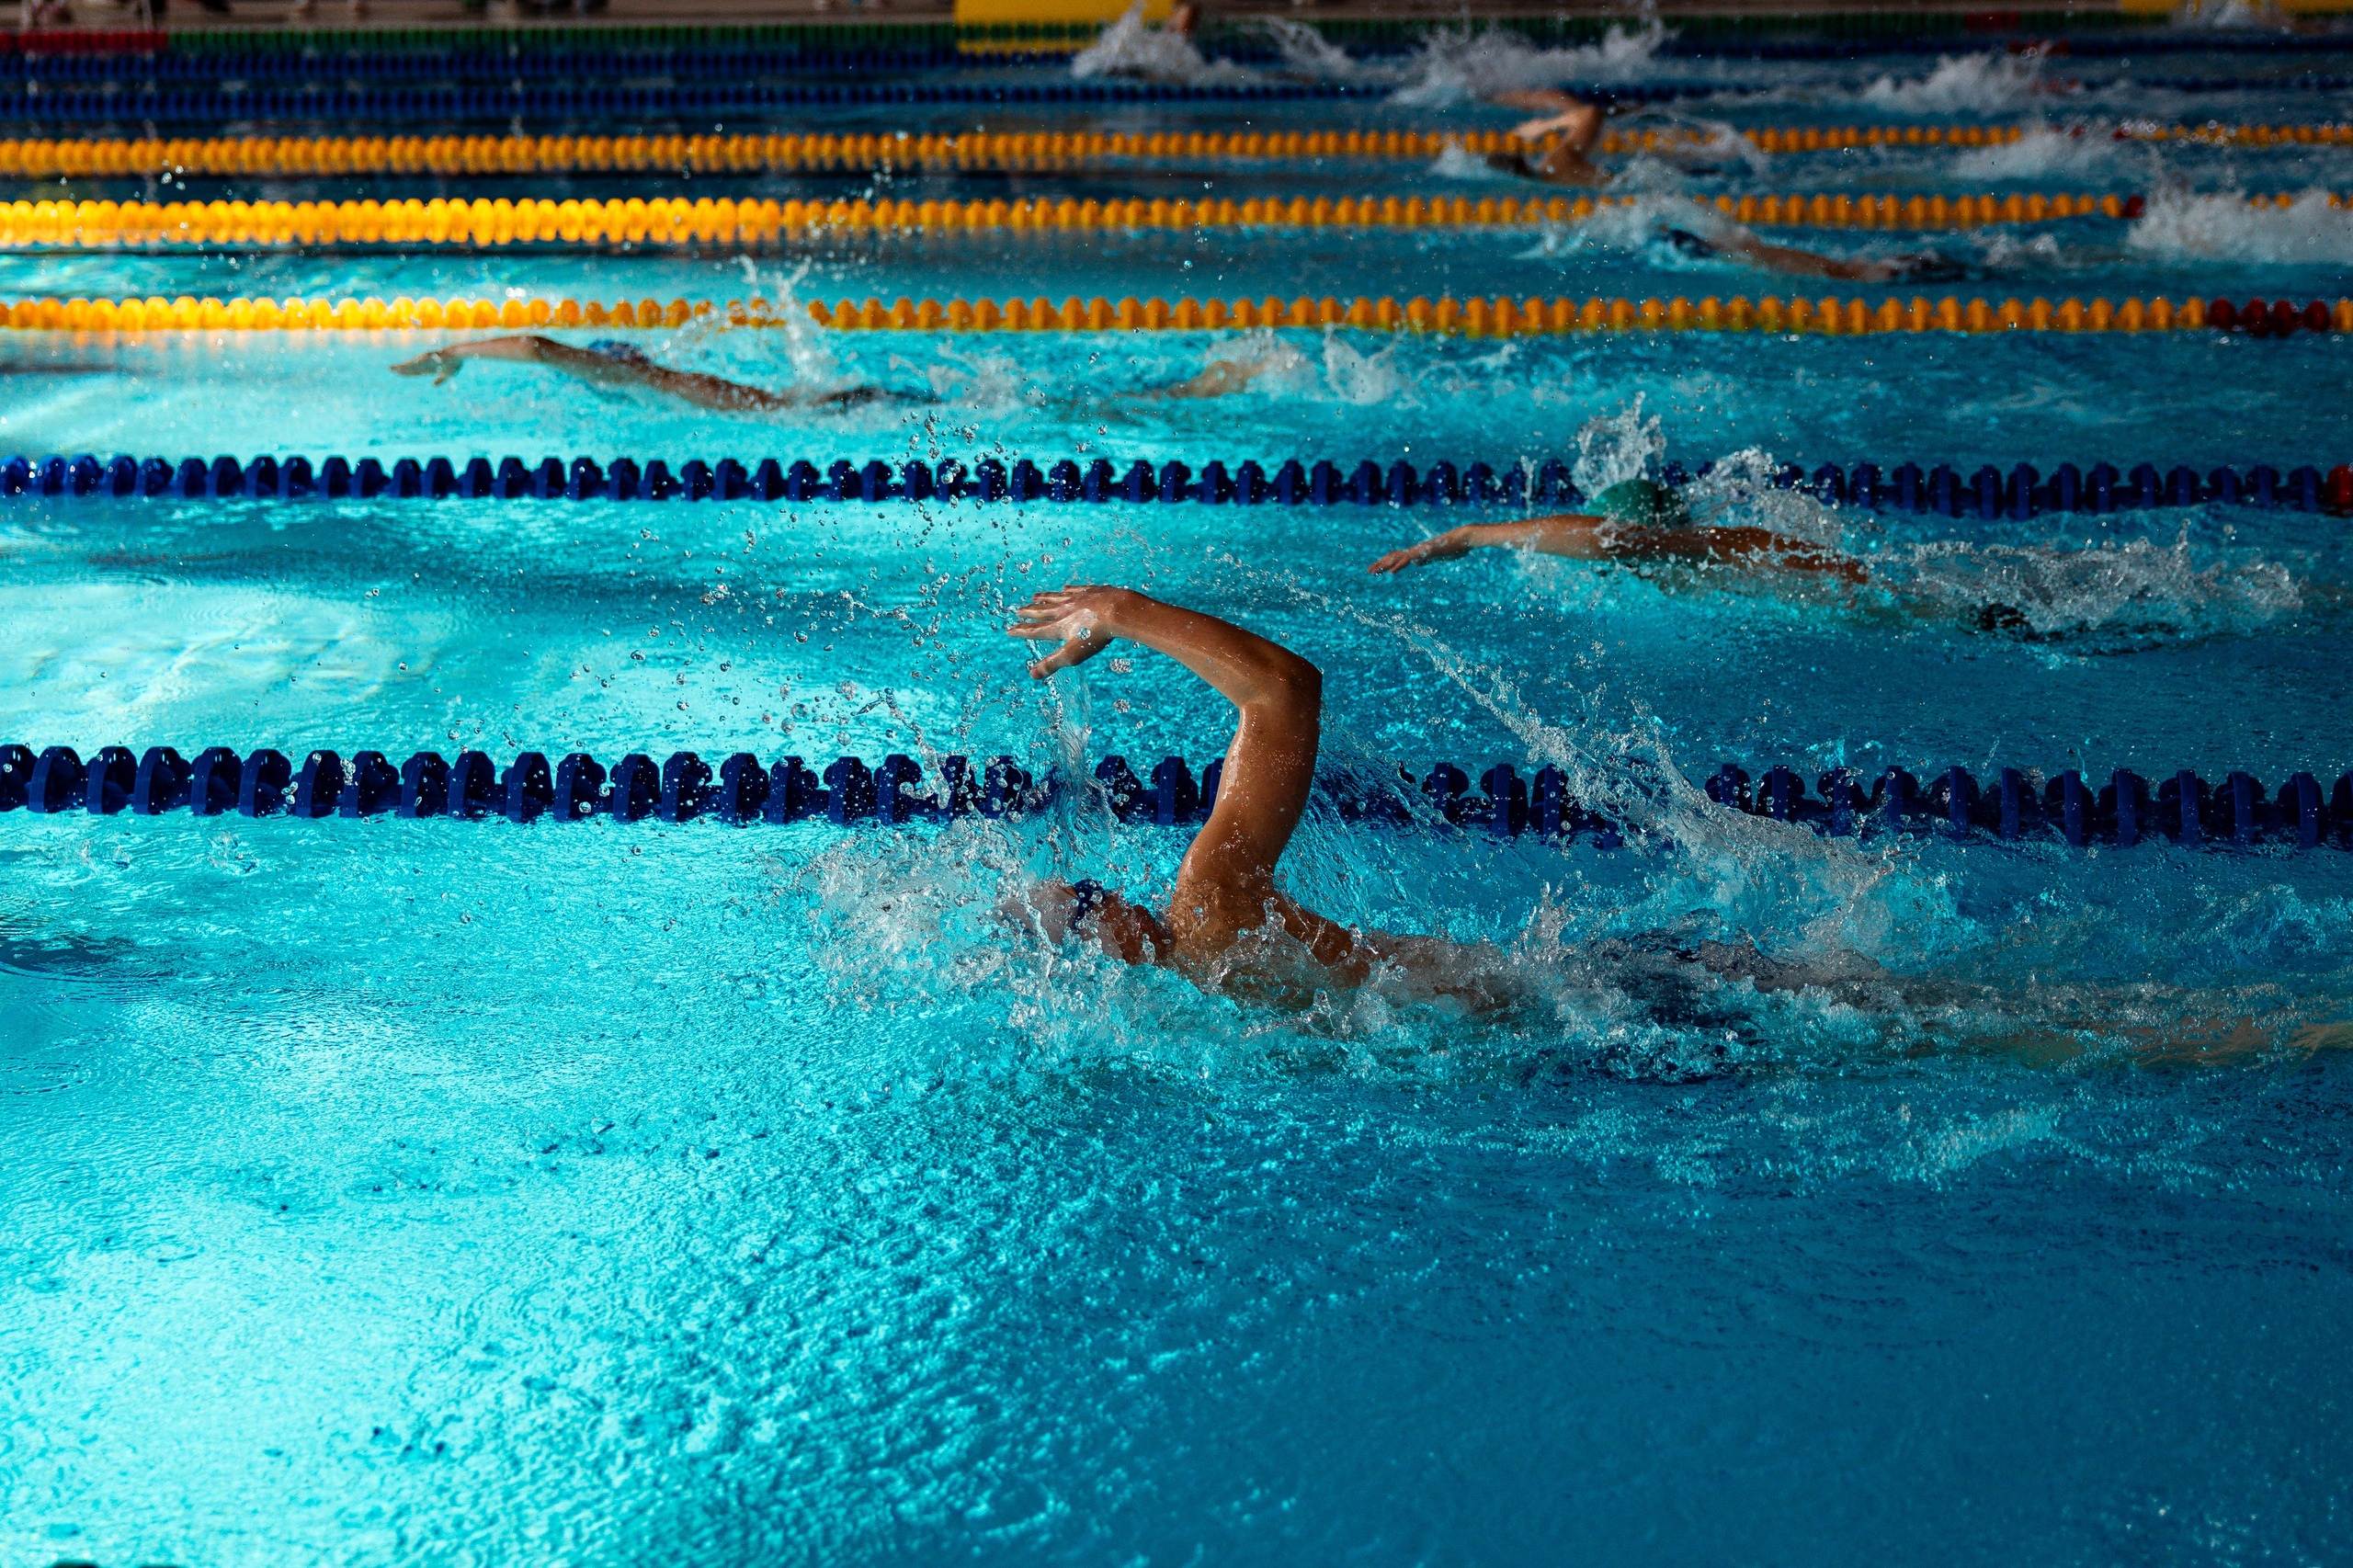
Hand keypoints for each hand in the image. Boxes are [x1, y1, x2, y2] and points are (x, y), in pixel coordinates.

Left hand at [390, 350, 460, 384]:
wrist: (458, 355)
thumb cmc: (455, 363)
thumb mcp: (448, 374)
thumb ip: (440, 380)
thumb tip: (433, 385)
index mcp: (430, 367)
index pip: (417, 371)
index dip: (409, 373)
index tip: (401, 374)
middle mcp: (425, 363)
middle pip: (411, 368)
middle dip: (402, 370)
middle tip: (391, 370)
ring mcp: (424, 361)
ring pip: (409, 366)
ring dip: (400, 368)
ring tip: (391, 369)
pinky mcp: (423, 359)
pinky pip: (411, 364)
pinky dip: (403, 366)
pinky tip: (397, 368)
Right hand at [1007, 584, 1129, 678]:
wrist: (1117, 611)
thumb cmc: (1095, 635)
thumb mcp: (1072, 655)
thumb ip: (1052, 664)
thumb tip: (1032, 675)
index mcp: (1058, 627)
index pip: (1035, 630)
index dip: (1021, 631)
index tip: (1010, 630)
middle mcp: (1064, 610)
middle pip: (1043, 611)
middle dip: (1029, 612)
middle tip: (1018, 610)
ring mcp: (1077, 599)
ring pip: (1056, 598)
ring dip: (1044, 598)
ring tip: (1034, 597)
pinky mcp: (1091, 592)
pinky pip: (1075, 590)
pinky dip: (1067, 590)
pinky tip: (1065, 588)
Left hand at [1367, 527, 1475, 574]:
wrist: (1463, 539)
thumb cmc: (1453, 548)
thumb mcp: (1436, 556)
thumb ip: (1426, 559)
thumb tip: (1417, 563)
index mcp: (1417, 552)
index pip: (1397, 557)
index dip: (1386, 562)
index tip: (1377, 569)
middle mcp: (1415, 550)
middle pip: (1393, 556)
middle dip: (1380, 564)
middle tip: (1368, 571)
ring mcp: (1419, 551)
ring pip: (1397, 558)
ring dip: (1384, 565)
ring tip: (1373, 572)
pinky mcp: (1424, 552)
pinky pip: (1409, 560)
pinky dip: (1398, 566)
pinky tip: (1391, 573)